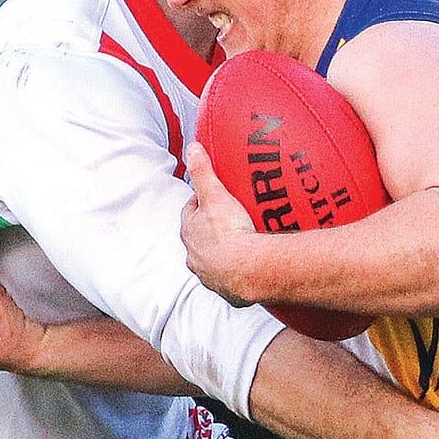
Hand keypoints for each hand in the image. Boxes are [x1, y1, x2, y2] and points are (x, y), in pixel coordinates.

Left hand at [182, 143, 268, 305]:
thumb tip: (192, 147)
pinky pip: (229, 280)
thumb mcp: (215, 194)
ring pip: (212, 262)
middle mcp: (195, 256)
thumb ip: (203, 171)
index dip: (201, 204)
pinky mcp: (227, 291)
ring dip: (222, 255)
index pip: (191, 213)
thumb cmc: (229, 232)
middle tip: (228, 221)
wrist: (247, 270)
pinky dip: (236, 274)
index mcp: (190, 232)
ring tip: (240, 246)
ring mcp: (210, 276)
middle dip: (210, 231)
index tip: (212, 198)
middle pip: (200, 239)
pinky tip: (248, 269)